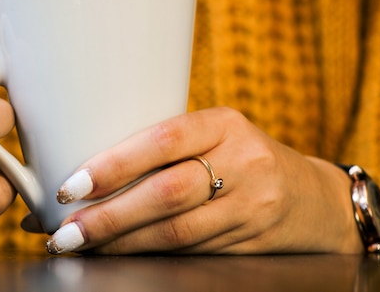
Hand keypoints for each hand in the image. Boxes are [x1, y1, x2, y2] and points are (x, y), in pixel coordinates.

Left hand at [46, 107, 363, 253]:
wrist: (314, 198)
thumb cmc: (242, 156)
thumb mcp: (214, 134)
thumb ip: (162, 145)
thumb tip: (81, 168)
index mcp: (224, 125)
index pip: (164, 141)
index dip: (115, 165)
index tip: (72, 185)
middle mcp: (242, 163)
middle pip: (167, 194)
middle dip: (109, 216)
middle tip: (65, 229)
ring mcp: (250, 207)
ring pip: (176, 232)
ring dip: (121, 242)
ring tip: (80, 244)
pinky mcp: (249, 242)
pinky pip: (190, 252)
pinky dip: (147, 255)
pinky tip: (119, 254)